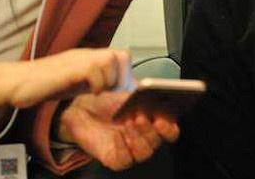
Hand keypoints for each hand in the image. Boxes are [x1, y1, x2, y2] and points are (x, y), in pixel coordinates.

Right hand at [0, 48, 129, 109]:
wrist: (16, 82)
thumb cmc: (45, 84)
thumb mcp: (77, 83)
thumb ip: (96, 82)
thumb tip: (118, 87)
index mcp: (88, 56)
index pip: (121, 55)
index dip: (126, 72)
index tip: (119, 89)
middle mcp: (85, 54)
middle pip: (120, 55)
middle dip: (121, 76)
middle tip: (109, 90)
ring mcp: (76, 59)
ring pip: (109, 60)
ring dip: (109, 80)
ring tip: (97, 91)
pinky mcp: (67, 69)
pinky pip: (92, 70)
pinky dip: (96, 84)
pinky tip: (90, 93)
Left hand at [56, 92, 179, 169]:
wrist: (84, 108)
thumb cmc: (109, 101)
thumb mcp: (128, 95)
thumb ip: (143, 97)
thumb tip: (153, 96)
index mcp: (152, 123)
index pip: (170, 131)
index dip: (169, 127)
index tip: (163, 117)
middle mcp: (144, 138)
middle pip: (157, 141)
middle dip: (150, 129)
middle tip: (141, 116)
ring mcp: (131, 150)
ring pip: (144, 152)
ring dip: (138, 137)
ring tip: (128, 122)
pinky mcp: (116, 159)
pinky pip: (125, 159)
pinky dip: (122, 146)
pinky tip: (117, 135)